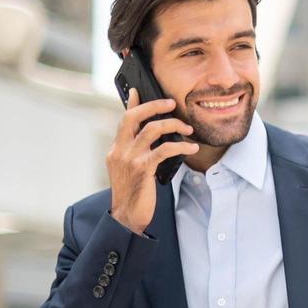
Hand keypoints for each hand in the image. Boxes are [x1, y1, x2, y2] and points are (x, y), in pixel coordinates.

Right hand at [106, 87, 198, 234]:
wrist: (127, 217)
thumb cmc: (134, 193)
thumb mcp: (130, 169)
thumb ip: (136, 151)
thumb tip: (150, 136)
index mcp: (116, 149)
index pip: (124, 119)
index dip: (132, 104)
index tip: (137, 90)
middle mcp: (119, 150)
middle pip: (134, 117)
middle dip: (154, 106)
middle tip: (171, 103)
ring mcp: (129, 159)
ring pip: (152, 129)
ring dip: (173, 125)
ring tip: (188, 129)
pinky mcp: (142, 169)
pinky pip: (164, 150)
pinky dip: (181, 146)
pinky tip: (192, 148)